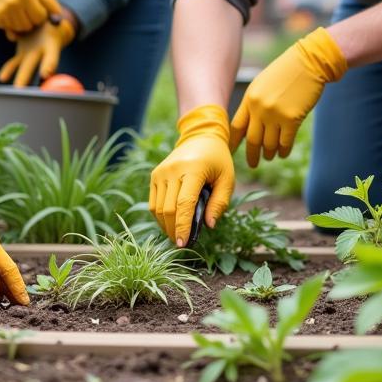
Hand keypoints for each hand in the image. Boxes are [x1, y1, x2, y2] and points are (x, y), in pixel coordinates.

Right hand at [0, 0, 59, 34]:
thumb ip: (39, 1)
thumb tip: (57, 20)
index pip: (51, 6)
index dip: (52, 16)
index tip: (49, 20)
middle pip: (39, 19)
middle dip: (34, 22)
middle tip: (24, 16)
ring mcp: (11, 3)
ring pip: (26, 27)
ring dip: (20, 26)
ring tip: (12, 15)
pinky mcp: (0, 13)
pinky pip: (13, 30)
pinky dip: (10, 29)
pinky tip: (4, 18)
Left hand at [0, 16, 76, 86]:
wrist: (49, 24)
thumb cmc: (54, 21)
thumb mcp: (55, 19)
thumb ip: (54, 20)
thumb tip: (54, 18)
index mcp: (53, 44)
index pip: (52, 56)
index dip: (49, 65)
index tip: (46, 74)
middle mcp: (42, 53)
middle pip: (33, 66)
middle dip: (26, 77)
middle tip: (20, 89)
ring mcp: (32, 55)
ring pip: (24, 68)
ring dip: (19, 78)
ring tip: (13, 88)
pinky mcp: (23, 53)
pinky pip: (14, 63)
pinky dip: (8, 70)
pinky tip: (2, 78)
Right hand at [149, 105, 234, 245]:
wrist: (201, 137)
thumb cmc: (218, 161)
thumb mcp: (227, 179)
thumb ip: (220, 203)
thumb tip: (209, 226)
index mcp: (193, 169)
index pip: (184, 204)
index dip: (183, 226)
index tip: (184, 244)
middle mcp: (173, 170)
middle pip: (168, 209)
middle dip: (174, 230)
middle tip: (183, 243)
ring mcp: (161, 172)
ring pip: (158, 208)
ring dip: (166, 226)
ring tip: (178, 235)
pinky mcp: (155, 175)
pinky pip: (153, 202)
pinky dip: (160, 216)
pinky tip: (171, 223)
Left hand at [230, 27, 346, 167]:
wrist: (308, 62)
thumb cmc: (286, 72)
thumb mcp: (262, 84)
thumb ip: (254, 103)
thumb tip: (248, 125)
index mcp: (249, 98)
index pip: (236, 126)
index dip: (233, 142)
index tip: (230, 151)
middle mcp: (260, 108)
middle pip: (252, 140)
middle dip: (252, 155)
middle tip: (252, 164)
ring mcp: (275, 114)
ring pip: (269, 144)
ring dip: (269, 153)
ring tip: (270, 156)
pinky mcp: (292, 119)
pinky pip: (285, 143)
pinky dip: (283, 151)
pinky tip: (283, 153)